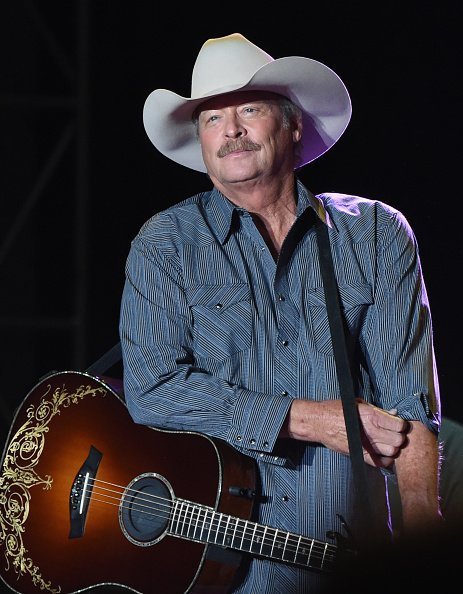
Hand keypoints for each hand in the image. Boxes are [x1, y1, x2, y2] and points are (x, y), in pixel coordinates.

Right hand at [282, 398, 408, 467]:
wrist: (318, 422)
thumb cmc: (335, 409)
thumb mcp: (357, 403)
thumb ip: (377, 410)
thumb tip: (393, 413)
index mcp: (371, 416)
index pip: (399, 425)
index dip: (402, 425)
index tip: (398, 424)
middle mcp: (371, 431)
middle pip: (398, 440)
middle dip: (399, 437)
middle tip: (394, 434)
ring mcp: (365, 445)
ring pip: (392, 453)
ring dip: (393, 449)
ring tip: (388, 443)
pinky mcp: (359, 455)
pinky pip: (380, 463)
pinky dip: (385, 461)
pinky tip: (383, 454)